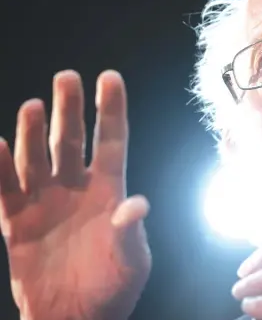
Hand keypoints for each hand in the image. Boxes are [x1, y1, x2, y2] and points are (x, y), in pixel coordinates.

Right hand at [0, 70, 150, 319]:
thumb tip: (137, 204)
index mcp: (109, 192)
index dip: (111, 110)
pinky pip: (5, 192)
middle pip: (71, 141)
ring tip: (33, 105)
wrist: (75, 319)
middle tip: (66, 77)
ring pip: (38, 159)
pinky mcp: (19, 224)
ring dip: (33, 133)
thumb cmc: (112, 289)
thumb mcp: (132, 262)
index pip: (111, 142)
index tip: (110, 77)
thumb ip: (130, 232)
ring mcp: (46, 204)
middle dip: (69, 110)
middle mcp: (77, 191)